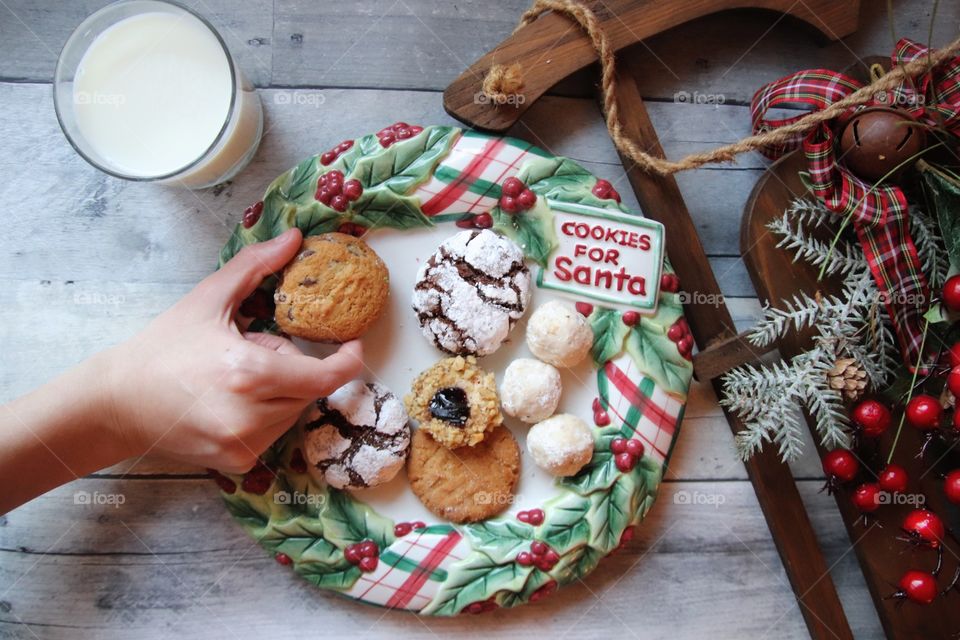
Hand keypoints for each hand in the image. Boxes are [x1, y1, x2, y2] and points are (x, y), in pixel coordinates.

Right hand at [103, 228, 362, 471]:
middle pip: (307, 390)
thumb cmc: (164, 347)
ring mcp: (245, 445)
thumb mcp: (209, 299)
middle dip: (291, 367)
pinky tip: (229, 402)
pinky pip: (274, 433)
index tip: (353, 344)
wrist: (118, 403)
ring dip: (280, 392)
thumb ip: (255, 266)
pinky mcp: (238, 462)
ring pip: (293, 412)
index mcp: (249, 374)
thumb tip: (296, 237)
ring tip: (235, 378)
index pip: (324, 377)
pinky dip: (265, 415)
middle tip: (251, 351)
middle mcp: (251, 416)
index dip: (346, 361)